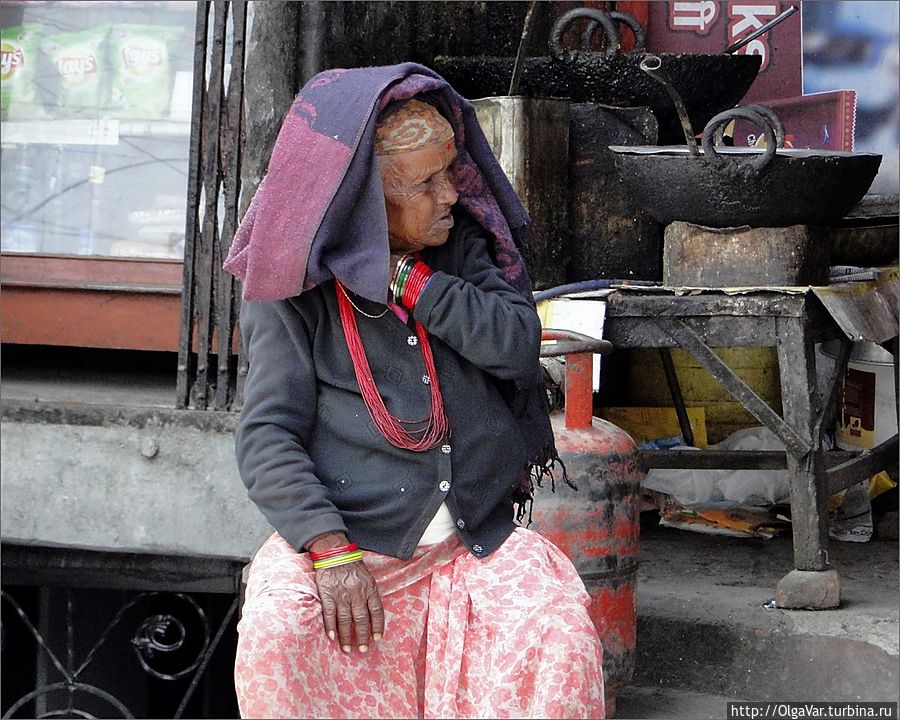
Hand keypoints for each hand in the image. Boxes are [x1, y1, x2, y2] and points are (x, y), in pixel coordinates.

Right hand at [308, 533, 384, 652]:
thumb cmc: (353, 566)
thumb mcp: (368, 577)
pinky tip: (332, 637)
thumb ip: (370, 593)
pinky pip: (329, 614)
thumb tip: (372, 613)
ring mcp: (341, 595)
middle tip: (363, 649)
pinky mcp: (327, 595)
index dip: (377, 626)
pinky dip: (330, 627)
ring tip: (348, 649)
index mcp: (369, 588)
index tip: (377, 639)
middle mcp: (356, 593)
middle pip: (361, 619)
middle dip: (363, 636)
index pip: (376, 611)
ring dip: (346, 636)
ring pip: (345, 620)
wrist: (334, 553)